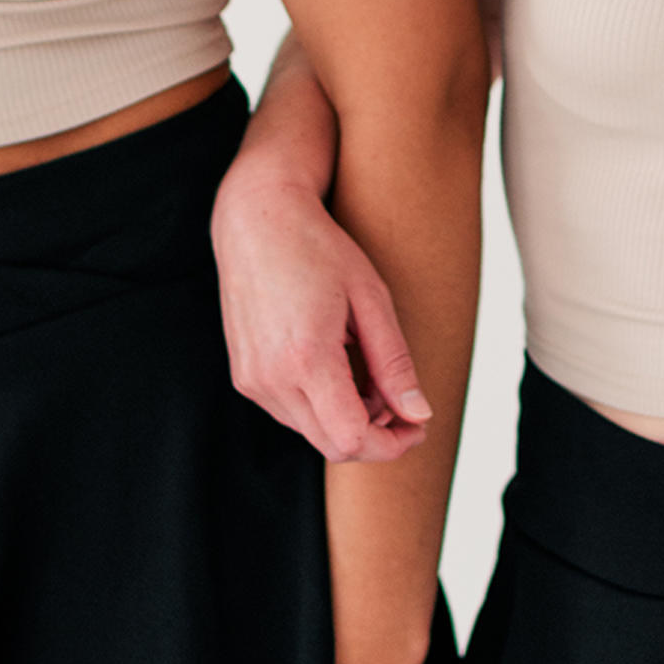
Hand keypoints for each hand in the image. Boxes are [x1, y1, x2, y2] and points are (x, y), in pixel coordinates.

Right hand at [212, 174, 430, 463]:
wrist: (257, 219)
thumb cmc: (317, 247)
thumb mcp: (370, 297)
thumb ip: (394, 362)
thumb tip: (419, 414)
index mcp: (307, 357)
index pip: (352, 439)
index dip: (391, 444)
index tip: (417, 425)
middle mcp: (271, 377)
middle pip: (332, 445)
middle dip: (375, 435)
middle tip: (401, 402)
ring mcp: (252, 379)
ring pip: (310, 432)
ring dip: (347, 421)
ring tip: (369, 378)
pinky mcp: (244, 375)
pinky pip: (289, 412)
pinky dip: (320, 407)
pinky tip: (338, 371)